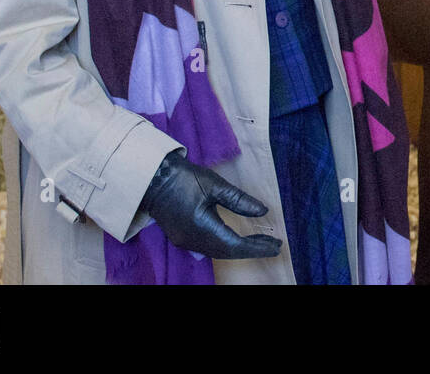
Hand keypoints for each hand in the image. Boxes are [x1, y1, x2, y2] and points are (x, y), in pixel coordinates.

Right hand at [139, 151, 281, 259]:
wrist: (152, 178)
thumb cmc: (184, 178)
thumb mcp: (215, 184)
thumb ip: (240, 200)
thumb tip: (263, 211)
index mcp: (201, 227)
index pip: (235, 245)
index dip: (257, 247)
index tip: (276, 245)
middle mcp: (193, 240)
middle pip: (228, 252)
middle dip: (253, 250)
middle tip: (274, 245)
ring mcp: (185, 241)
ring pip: (219, 252)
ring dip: (241, 249)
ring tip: (262, 242)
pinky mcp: (182, 238)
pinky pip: (209, 248)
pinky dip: (227, 246)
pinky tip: (239, 239)